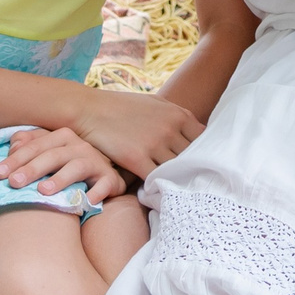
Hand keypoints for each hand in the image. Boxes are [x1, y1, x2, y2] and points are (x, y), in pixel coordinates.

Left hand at [0, 126, 126, 199]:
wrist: (102, 177)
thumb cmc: (67, 166)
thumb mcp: (47, 153)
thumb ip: (28, 146)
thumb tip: (13, 145)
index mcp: (61, 137)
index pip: (34, 146)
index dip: (15, 159)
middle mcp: (79, 146)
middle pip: (53, 155)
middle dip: (32, 168)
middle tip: (13, 183)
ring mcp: (96, 162)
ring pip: (77, 166)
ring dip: (60, 178)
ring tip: (43, 191)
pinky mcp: (110, 179)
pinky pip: (104, 184)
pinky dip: (96, 192)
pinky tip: (87, 201)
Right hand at [71, 88, 202, 178]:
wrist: (90, 110)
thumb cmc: (122, 107)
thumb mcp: (156, 103)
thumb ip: (178, 117)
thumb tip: (199, 131)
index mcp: (178, 115)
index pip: (204, 141)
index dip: (204, 154)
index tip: (200, 164)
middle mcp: (170, 129)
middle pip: (193, 158)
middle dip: (193, 169)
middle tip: (194, 182)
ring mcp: (154, 144)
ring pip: (177, 170)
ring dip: (177, 180)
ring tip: (179, 191)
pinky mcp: (137, 159)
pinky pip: (157, 179)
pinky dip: (160, 186)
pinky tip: (159, 191)